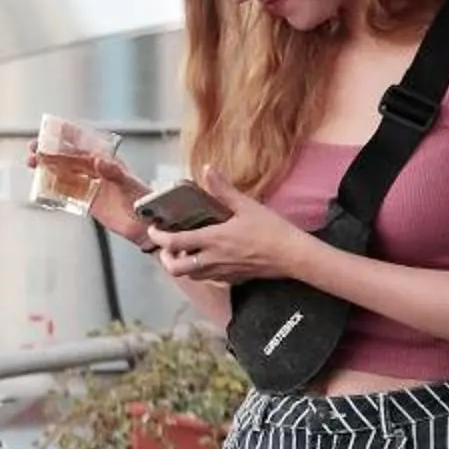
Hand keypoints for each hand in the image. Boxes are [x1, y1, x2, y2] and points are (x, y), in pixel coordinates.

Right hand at [26, 147, 147, 238]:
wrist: (146, 225)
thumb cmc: (143, 200)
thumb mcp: (129, 183)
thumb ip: (114, 172)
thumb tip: (98, 162)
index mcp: (107, 160)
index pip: (84, 144)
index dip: (67, 136)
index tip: (50, 130)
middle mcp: (96, 170)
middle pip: (69, 158)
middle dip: (50, 152)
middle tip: (33, 148)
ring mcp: (91, 185)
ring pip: (64, 173)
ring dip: (47, 168)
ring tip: (31, 163)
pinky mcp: (87, 201)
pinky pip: (66, 192)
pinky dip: (53, 187)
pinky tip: (41, 183)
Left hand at [148, 165, 314, 285]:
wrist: (293, 256)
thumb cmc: (272, 230)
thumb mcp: (247, 206)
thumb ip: (223, 190)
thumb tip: (208, 169)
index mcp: (214, 239)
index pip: (175, 242)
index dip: (159, 237)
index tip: (155, 229)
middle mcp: (213, 259)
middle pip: (176, 268)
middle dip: (166, 259)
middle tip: (167, 247)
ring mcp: (222, 272)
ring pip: (191, 276)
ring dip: (183, 265)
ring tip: (185, 252)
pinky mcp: (233, 279)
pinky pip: (209, 279)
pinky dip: (201, 272)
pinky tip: (208, 259)